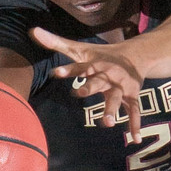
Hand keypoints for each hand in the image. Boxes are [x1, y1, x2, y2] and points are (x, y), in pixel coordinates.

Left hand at [30, 27, 144, 142]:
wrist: (137, 54)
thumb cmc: (101, 54)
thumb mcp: (80, 49)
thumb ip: (56, 43)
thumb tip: (33, 31)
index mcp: (94, 64)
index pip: (79, 66)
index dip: (68, 69)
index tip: (56, 72)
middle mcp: (107, 75)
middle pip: (97, 82)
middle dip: (89, 88)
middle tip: (78, 93)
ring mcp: (121, 87)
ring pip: (116, 99)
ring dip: (112, 110)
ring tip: (108, 123)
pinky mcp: (132, 97)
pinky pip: (134, 112)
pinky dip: (135, 125)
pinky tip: (134, 139)